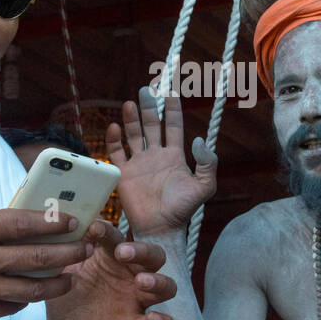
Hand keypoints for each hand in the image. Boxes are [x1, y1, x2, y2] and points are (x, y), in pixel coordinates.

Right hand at [0, 195, 90, 319]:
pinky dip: (28, 299)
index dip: (50, 222)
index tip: (70, 220)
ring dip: (58, 283)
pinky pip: (12, 306)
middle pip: (34, 258)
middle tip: (85, 248)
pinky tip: (39, 293)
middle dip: (67, 253)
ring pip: (31, 289)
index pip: (19, 224)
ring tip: (72, 276)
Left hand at [44, 220, 175, 319]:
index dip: (108, 232)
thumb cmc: (67, 294)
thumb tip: (69, 225)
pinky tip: (154, 319)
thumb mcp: (65, 270)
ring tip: (141, 281)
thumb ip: (69, 250)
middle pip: (154, 256)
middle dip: (143, 251)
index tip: (93, 229)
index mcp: (112, 258)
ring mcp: (135, 300)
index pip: (118, 238)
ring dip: (158, 282)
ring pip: (166, 286)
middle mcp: (130, 275)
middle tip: (122, 253)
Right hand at [107, 87, 217, 237]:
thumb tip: (198, 140)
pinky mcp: (124, 174)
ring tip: (130, 103)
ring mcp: (139, 163)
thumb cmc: (183, 210)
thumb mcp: (204, 187)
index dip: (172, 108)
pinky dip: (113, 139)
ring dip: (131, 119)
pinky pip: (116, 152)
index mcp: (175, 156)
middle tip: (146, 90)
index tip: (170, 90)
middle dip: (149, 107)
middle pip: (151, 124)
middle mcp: (156, 155)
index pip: (173, 125)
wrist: (161, 229)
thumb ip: (207, 163)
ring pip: (133, 134)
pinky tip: (114, 127)